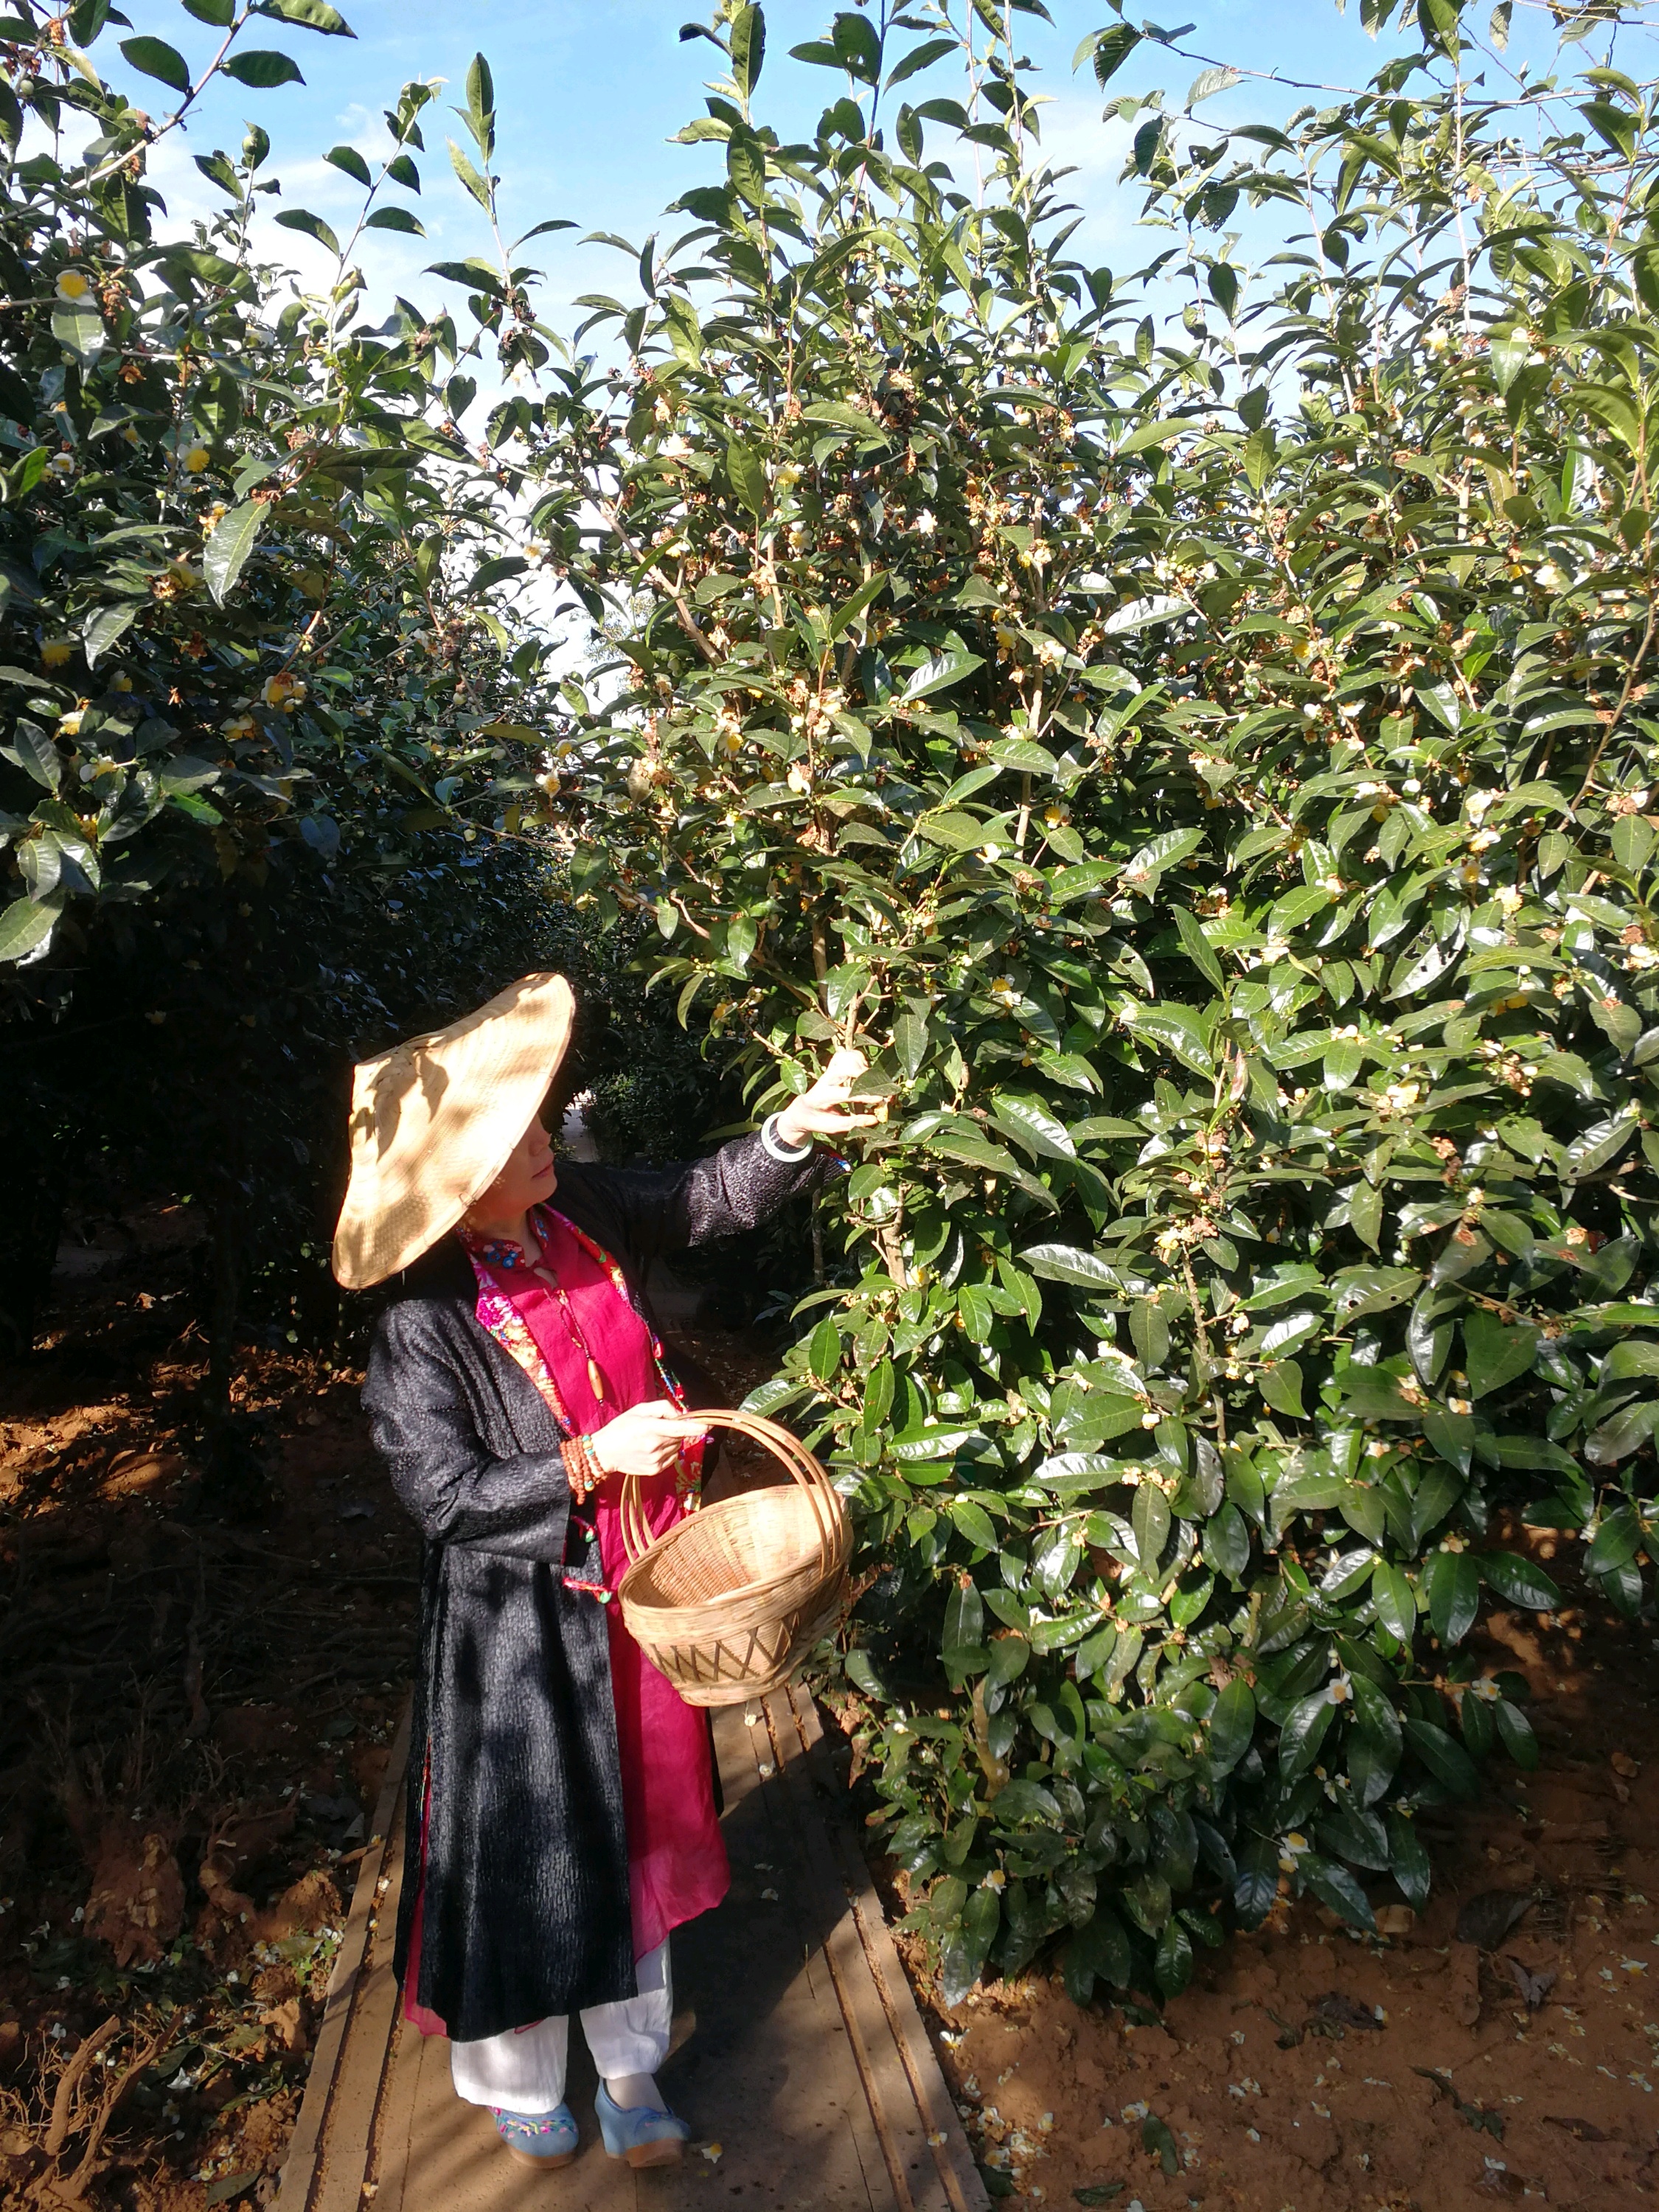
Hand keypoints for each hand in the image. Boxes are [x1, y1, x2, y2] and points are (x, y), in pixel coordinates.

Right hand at [587, 1399, 707, 1479]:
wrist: (604, 1452)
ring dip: (671, 1441)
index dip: (696, 1427)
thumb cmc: (621, 1427)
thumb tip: (680, 1414)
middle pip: (679, 1435)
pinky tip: (652, 1449)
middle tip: (658, 1427)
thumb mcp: (639, 1410)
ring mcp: (656, 1459)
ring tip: (652, 1439)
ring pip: (676, 1446)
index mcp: (650, 1427)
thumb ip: (662, 1407)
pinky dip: (667, 1451)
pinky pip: (672, 1457)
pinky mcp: (655, 1470)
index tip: (708, 1425)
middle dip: (675, 1430)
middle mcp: (655, 1445)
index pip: (679, 1428)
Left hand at [775, 1047, 885, 1149]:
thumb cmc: (819, 1120)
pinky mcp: (832, 1066)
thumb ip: (853, 1122)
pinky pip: (846, 1054)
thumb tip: (875, 1119)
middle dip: (862, 1074)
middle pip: (843, 1068)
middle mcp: (824, 1080)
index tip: (880, 1099)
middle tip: (875, 1085)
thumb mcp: (833, 1126)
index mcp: (821, 1097)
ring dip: (860, 1064)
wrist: (804, 1110)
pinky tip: (862, 1069)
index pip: (845, 1093)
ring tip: (869, 1077)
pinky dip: (858, 1057)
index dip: (864, 1096)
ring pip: (845, 1057)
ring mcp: (828, 1071)